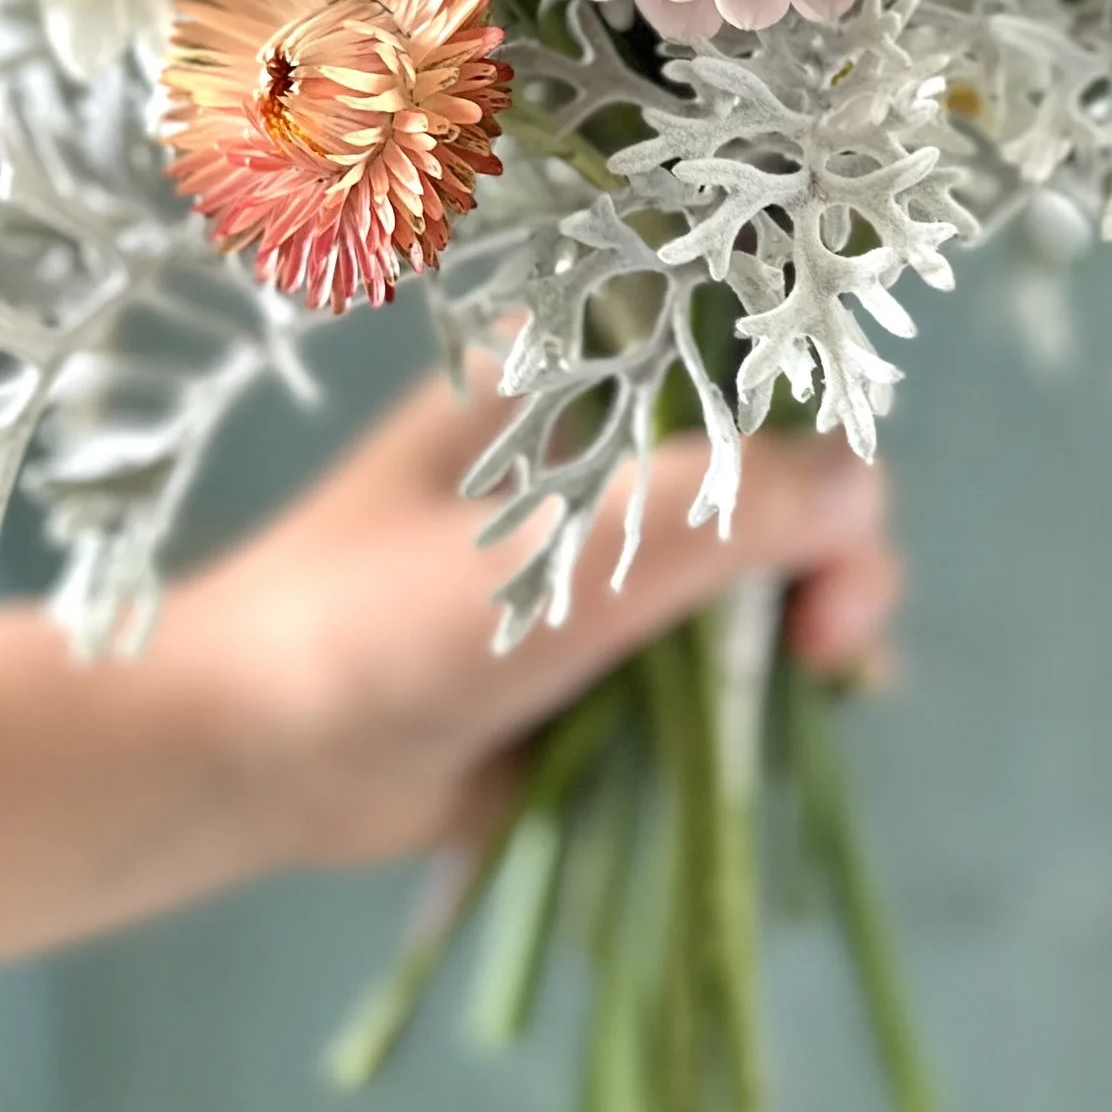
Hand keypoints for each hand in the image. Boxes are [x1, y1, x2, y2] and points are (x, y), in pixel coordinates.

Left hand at [156, 371, 903, 870]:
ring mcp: (604, 550)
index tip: (840, 530)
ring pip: (760, 565)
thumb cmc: (379, 625)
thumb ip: (723, 510)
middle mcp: (604, 442)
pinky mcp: (600, 650)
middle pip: (777, 467)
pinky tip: (802, 716)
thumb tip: (864, 491)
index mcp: (579, 368)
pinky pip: (716, 652)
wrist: (248, 754)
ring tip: (823, 684)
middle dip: (834, 546)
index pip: (753, 358)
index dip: (825, 432)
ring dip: (811, 619)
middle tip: (831, 641)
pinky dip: (767, 681)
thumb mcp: (565, 555)